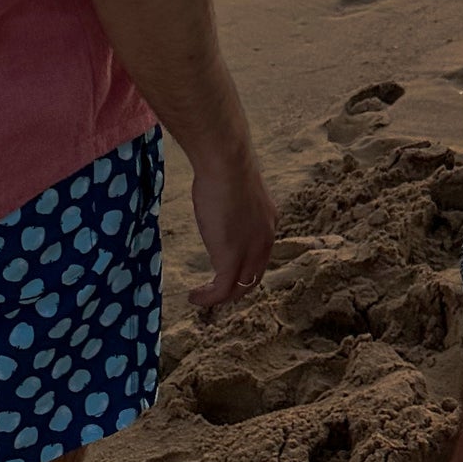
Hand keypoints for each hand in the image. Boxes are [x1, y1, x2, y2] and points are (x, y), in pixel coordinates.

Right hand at [188, 145, 278, 309]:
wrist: (226, 163)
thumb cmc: (225, 167)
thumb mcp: (235, 190)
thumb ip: (234, 206)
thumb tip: (220, 204)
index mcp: (268, 223)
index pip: (260, 256)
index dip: (244, 269)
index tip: (225, 271)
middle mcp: (265, 240)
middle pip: (253, 278)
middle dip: (234, 288)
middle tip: (213, 291)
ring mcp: (250, 251)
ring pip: (239, 288)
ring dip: (219, 297)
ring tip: (200, 297)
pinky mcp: (231, 258)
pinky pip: (222, 290)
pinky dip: (208, 298)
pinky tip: (194, 296)